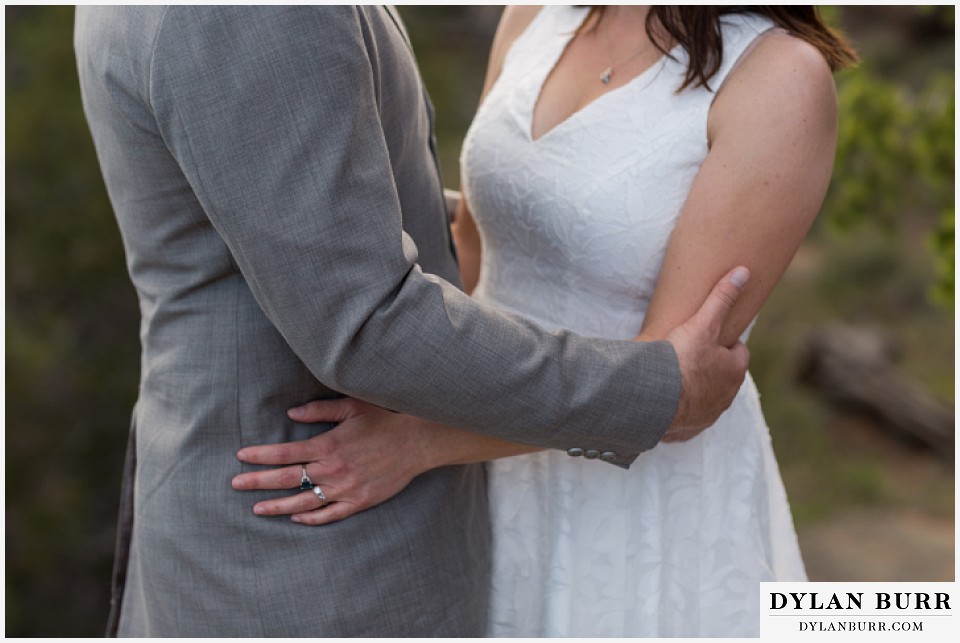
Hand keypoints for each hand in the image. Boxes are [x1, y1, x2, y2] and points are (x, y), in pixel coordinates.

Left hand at [232, 399, 439, 524]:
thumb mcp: (353, 407)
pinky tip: (297, 519)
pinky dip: (312, 519)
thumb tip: (291, 413)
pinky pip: (331, 514)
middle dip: (258, 482)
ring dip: (279, 507)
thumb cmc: (386, 419)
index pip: (285, 453)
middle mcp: (333, 469)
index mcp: (329, 444)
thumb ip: (320, 410)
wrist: (418, 441)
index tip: (241, 457)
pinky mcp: (360, 501)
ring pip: (305, 503)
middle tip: (236, 484)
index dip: (260, 456)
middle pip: (288, 480)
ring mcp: (346, 488)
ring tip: (258, 509)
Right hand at [663, 266, 750, 441]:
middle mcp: (725, 398)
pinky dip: (679, 411)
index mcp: (733, 371)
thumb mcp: (703, 323)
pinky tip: (666, 401)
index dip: (726, 343)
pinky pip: (686, 419)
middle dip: (712, 368)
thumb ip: (722, 298)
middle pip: (723, 378)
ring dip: (696, 390)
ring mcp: (706, 416)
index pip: (738, 353)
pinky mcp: (685, 431)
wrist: (654, 400)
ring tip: (677, 377)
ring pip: (706, 400)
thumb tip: (743, 272)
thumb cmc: (682, 361)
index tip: (712, 337)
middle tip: (693, 355)